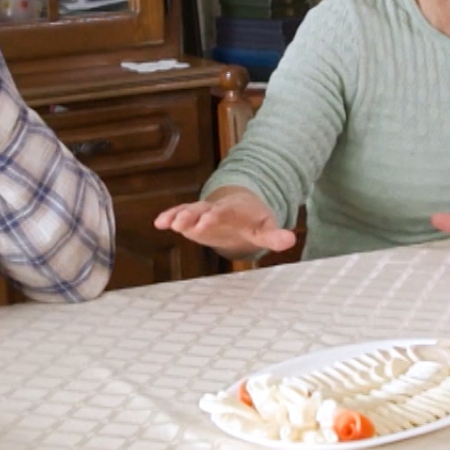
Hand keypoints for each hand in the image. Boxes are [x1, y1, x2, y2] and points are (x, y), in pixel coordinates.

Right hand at [155, 187, 294, 257]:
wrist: (240, 209)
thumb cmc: (253, 221)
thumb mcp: (265, 229)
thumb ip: (275, 236)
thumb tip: (291, 240)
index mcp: (233, 210)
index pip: (224, 212)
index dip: (215, 216)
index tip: (207, 220)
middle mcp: (214, 209)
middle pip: (202, 210)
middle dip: (192, 215)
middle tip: (182, 222)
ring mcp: (202, 212)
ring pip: (188, 211)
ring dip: (177, 216)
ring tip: (166, 222)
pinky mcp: (193, 218)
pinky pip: (179, 215)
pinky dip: (170, 217)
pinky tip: (159, 223)